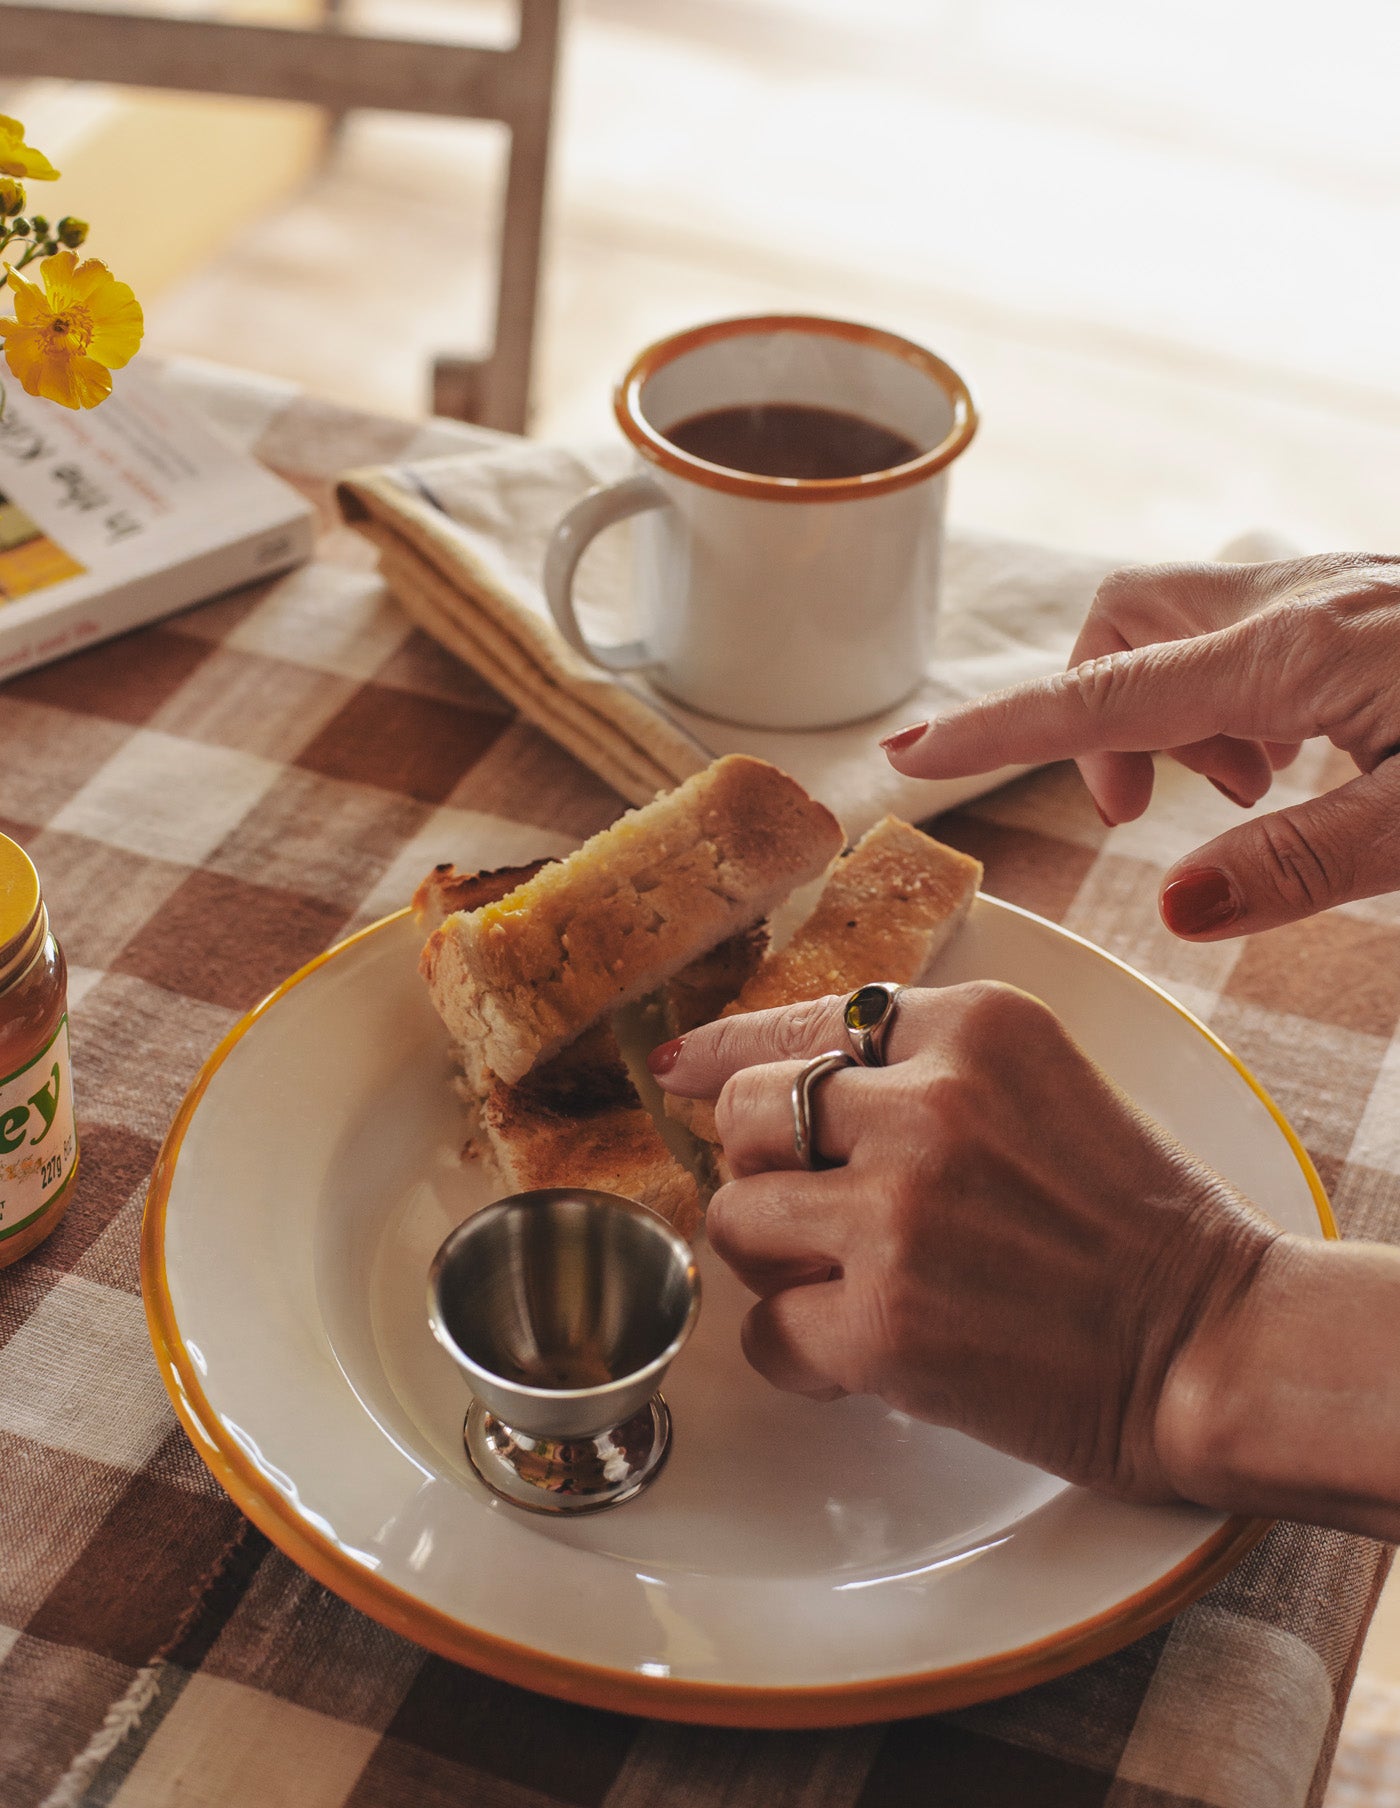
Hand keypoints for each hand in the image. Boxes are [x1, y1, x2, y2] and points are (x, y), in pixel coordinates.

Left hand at [650, 986, 1280, 1501]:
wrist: (1214, 1342)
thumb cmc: (1134, 1220)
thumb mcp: (1040, 1084)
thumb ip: (923, 1066)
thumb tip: (766, 1073)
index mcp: (972, 1025)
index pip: (801, 1022)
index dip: (724, 1050)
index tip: (676, 1067)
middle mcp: (926, 1104)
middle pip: (744, 1114)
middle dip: (763, 1167)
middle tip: (815, 1211)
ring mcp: (897, 1215)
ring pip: (734, 1217)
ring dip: (775, 1259)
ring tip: (847, 1283)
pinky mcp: (882, 1324)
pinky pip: (765, 1331)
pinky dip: (797, 1354)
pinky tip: (861, 1354)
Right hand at [882, 554, 1399, 936]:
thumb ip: (1303, 864)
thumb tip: (1173, 909)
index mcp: (1298, 651)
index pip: (1105, 694)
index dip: (997, 729)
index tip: (909, 752)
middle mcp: (1296, 601)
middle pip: (1122, 618)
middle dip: (1092, 711)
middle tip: (1136, 811)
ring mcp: (1328, 590)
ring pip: (1178, 623)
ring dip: (1167, 713)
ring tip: (1246, 795)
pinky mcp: (1356, 603)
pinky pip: (1241, 630)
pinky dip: (1224, 698)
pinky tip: (1291, 757)